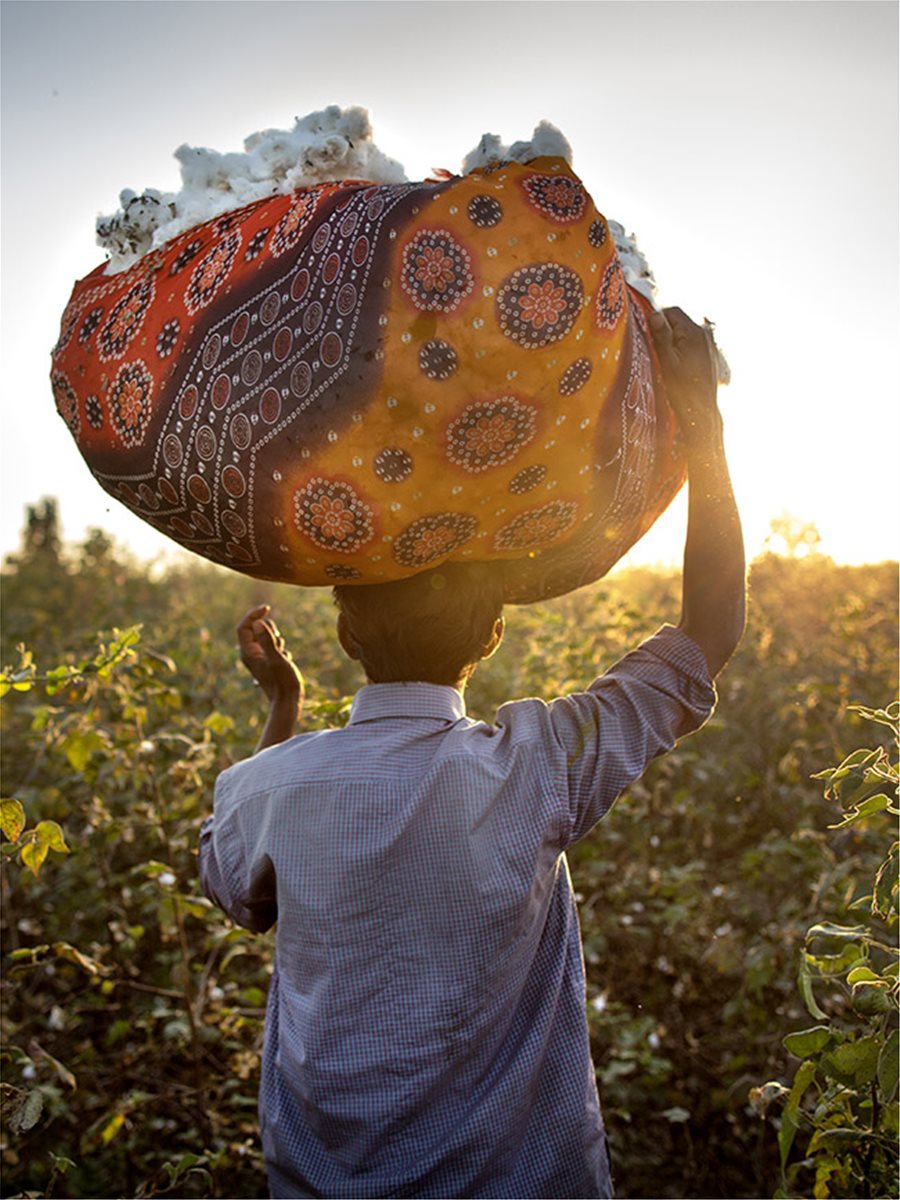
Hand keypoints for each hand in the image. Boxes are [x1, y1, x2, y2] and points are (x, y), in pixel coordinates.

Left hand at [237, 605, 303, 701]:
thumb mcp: (277, 659)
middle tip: (278, 642)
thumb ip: (267, 640)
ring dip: (277, 640)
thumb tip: (258, 622)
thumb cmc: (283, 682)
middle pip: (256, 629)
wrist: (288, 701)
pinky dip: (281, 649)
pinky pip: (274, 646)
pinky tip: (285, 661)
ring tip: (282, 655)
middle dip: (270, 630)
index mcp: (248, 652)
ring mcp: (260, 658)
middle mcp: (251, 654)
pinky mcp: (269, 661)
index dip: (254, 615)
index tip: (267, 608)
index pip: (244, 626)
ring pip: (267, 637)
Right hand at [648, 307, 721, 450]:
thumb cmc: (681, 387)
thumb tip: (654, 314)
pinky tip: (677, 364)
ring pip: (686, 332)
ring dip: (674, 338)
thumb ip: (661, 335)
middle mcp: (703, 334)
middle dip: (666, 328)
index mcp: (692, 333)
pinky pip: (693, 343)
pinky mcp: (710, 355)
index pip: (672, 311)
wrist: (701, 410)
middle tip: (654, 345)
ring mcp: (709, 344)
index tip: (647, 331)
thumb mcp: (666, 360)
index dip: (658, 318)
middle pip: (680, 320)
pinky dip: (683, 347)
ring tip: (665, 356)